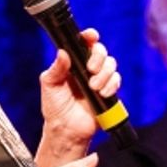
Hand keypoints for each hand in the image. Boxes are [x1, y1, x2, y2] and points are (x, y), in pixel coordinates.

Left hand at [37, 28, 120, 166]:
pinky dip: (111, 85)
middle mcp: (87, 68)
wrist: (67, 129)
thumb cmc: (55, 107)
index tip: (91, 36)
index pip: (83, 44)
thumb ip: (56, 68)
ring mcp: (99, 79)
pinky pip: (116, 80)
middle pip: (101, 51)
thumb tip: (62, 52)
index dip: (89, 37)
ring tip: (93, 87)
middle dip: (99, 57)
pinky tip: (102, 93)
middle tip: (91, 69)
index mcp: (73, 63)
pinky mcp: (108, 91)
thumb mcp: (50, 85)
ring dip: (104, 74)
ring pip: (111, 64)